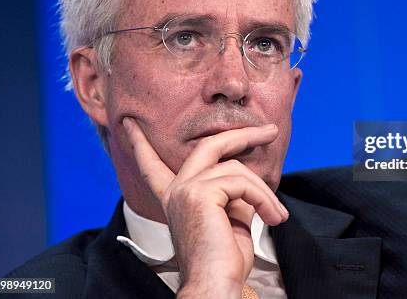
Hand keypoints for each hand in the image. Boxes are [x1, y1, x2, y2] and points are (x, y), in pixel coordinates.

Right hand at [122, 118, 288, 297]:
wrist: (215, 286)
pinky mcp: (200, 194)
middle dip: (242, 134)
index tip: (128, 124)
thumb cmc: (224, 260)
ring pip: (236, 168)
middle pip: (209, 146)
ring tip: (277, 215)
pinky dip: (263, 199)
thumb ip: (233, 193)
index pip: (154, 165)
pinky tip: (273, 217)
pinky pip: (242, 183)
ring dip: (264, 191)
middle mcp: (176, 190)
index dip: (140, 144)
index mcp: (175, 197)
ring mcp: (185, 190)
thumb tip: (251, 176)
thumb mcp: (230, 217)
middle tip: (270, 130)